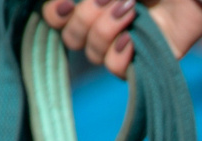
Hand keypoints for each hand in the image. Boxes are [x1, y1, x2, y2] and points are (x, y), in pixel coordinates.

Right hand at [41, 0, 201, 77]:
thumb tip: (70, 5)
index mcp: (95, 3)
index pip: (56, 18)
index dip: (54, 14)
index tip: (67, 3)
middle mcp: (106, 23)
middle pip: (71, 38)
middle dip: (86, 17)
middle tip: (114, 0)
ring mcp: (126, 43)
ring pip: (92, 53)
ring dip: (106, 29)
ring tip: (130, 10)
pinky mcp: (146, 62)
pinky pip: (116, 71)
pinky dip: (119, 55)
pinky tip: (132, 40)